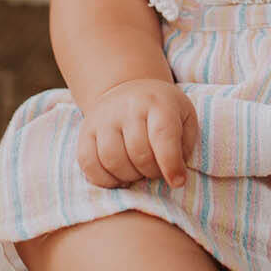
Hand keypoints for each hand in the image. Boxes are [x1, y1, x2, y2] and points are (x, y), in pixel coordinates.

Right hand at [77, 78, 198, 189]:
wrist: (128, 89)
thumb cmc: (162, 110)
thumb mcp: (184, 116)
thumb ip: (185, 144)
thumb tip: (176, 174)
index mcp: (158, 102)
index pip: (163, 136)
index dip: (171, 164)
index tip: (177, 182)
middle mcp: (129, 106)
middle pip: (139, 153)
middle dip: (151, 172)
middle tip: (156, 171)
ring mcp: (104, 117)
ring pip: (113, 161)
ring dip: (129, 177)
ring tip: (138, 172)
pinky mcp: (86, 130)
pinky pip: (89, 164)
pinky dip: (104, 180)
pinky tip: (118, 177)